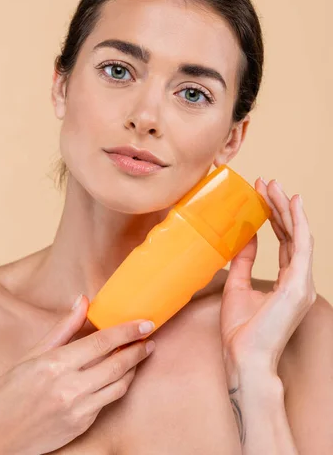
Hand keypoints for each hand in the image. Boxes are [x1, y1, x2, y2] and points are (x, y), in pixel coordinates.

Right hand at [0, 296, 155, 454]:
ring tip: (140, 353)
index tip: (144, 322)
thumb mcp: (31, 355)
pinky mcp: (82, 425)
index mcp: (54, 365)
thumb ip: (63, 328)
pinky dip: (118, 384)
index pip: (101, 342)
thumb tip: (82, 301)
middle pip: (117, 364)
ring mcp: (77, 410)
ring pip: (119, 385)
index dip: (127, 330)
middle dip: (138, 348)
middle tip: (149, 336)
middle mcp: (69, 388)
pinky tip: (121, 374)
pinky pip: (108, 401)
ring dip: (134, 367)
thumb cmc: (8, 393)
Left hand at [220, 178, 316, 378]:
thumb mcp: (237, 286)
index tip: (262, 196)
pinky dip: (298, 222)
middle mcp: (299, 281)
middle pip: (292, 235)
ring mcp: (302, 283)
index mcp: (287, 283)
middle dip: (280, 207)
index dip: (274, 218)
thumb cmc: (241, 330)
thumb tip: (246, 237)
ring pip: (298, 235)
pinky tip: (292, 204)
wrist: (243, 357)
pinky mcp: (299, 285)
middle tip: (267, 183)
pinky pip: (301, 245)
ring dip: (286, 208)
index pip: (284, 242)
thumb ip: (244, 261)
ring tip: (273, 186)